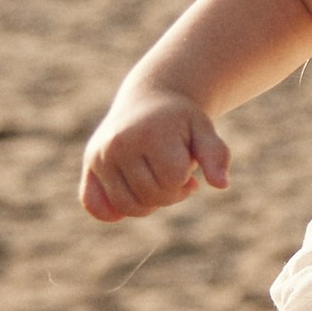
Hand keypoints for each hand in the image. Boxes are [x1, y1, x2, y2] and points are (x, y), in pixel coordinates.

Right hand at [81, 82, 230, 222]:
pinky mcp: (89, 165)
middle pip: (151, 196)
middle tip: (175, 172)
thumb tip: (222, 185)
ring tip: (157, 180)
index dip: (185, 178)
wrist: (150, 98)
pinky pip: (94, 206)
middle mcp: (118, 143)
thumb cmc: (181, 120)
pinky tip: (132, 197)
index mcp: (149, 133)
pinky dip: (112, 212)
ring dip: (149, 202)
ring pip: (127, 206)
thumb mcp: (204, 130)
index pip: (173, 180)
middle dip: (171, 191)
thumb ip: (216, 155)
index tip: (187, 163)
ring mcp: (100, 155)